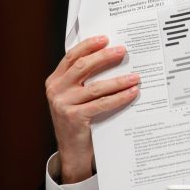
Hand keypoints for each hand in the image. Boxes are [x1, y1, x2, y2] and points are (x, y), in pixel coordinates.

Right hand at [45, 35, 139, 182]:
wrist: (72, 151)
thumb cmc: (78, 119)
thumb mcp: (74, 96)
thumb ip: (83, 79)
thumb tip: (112, 57)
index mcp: (55, 81)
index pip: (71, 57)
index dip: (88, 46)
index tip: (105, 39)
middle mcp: (55, 90)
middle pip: (83, 67)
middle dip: (104, 56)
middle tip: (123, 51)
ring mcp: (63, 104)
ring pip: (96, 86)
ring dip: (119, 80)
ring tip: (135, 76)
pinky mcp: (74, 118)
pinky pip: (102, 103)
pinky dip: (120, 97)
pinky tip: (132, 92)